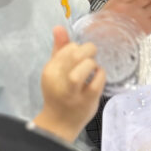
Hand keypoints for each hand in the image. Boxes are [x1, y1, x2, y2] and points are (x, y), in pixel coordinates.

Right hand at [37, 26, 105, 140]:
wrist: (58, 123)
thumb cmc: (58, 93)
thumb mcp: (55, 70)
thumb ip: (59, 48)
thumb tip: (58, 27)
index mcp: (50, 71)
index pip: (67, 48)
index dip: (77, 48)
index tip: (79, 56)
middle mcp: (60, 80)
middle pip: (76, 54)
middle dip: (88, 50)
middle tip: (91, 56)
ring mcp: (74, 92)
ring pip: (86, 66)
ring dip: (93, 63)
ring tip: (93, 68)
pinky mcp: (87, 100)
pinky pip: (98, 81)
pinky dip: (101, 75)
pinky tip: (98, 77)